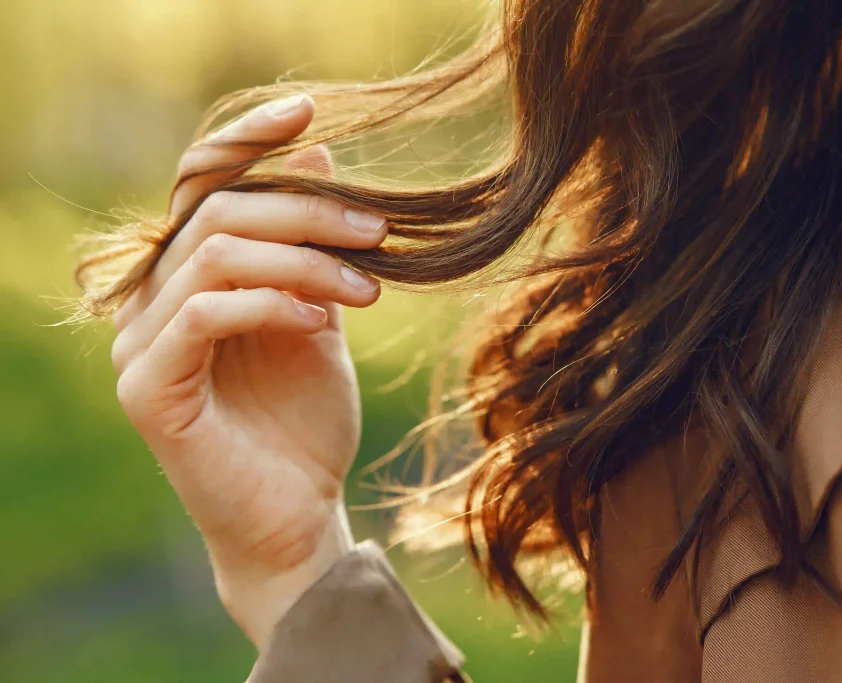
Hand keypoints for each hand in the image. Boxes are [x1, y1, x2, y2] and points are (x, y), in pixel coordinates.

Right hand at [111, 95, 386, 648]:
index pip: (199, 184)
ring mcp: (139, 344)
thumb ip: (309, 244)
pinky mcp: (148, 390)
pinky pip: (204, 315)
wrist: (297, 512)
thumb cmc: (306, 419)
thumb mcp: (320, 312)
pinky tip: (322, 325)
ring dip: (304, 262)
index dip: (248, 141)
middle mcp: (150, 301)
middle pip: (215, 213)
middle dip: (307, 213)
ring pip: (214, 256)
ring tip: (368, 290)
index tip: (310, 111)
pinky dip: (271, 305)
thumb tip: (318, 151)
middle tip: (379, 231)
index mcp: (187, 276)